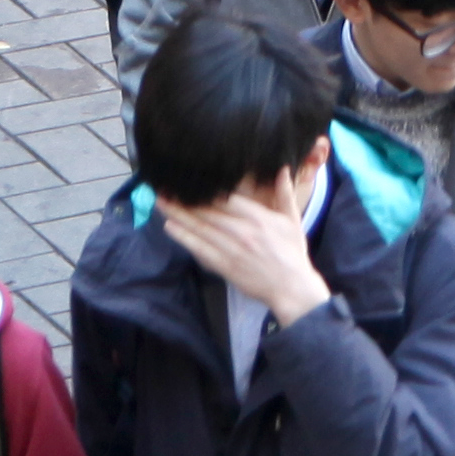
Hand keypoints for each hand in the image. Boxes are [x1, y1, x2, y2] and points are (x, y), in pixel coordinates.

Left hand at [163, 184, 333, 323]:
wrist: (291, 287)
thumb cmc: (293, 253)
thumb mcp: (293, 220)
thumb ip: (285, 193)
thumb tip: (284, 168)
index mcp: (258, 218)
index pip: (226, 198)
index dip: (206, 189)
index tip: (189, 179)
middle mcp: (242, 231)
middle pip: (207, 211)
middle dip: (184, 199)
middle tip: (165, 188)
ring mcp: (231, 250)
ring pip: (200, 228)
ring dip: (179, 215)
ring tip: (161, 202)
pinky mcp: (225, 266)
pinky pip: (200, 250)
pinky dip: (184, 238)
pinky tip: (170, 227)